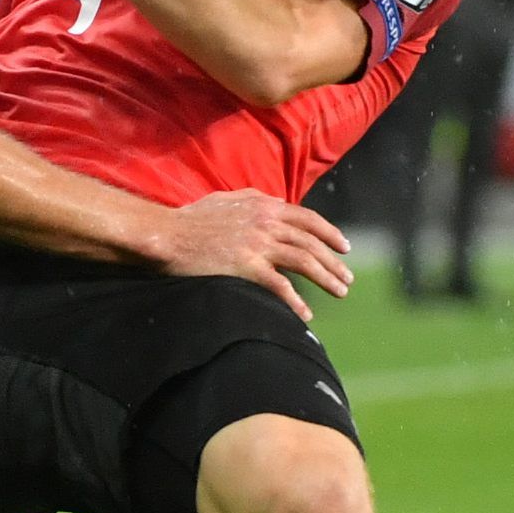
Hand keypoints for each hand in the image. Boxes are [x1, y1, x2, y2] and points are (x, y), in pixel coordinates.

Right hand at [156, 189, 352, 322]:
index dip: (330, 233)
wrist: (166, 234)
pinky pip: (280, 285)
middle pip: (312, 243)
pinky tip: (306, 314)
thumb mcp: (224, 199)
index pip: (308, 219)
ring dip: (327, 278)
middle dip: (334, 262)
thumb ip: (252, 198)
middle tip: (347, 278)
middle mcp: (267, 223)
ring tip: (340, 291)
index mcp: (263, 206)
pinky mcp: (246, 266)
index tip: (343, 248)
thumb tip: (274, 201)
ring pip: (305, 261)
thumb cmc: (189, 219)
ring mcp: (258, 244)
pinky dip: (296, 300)